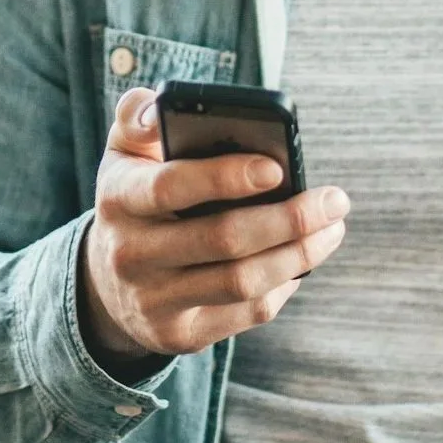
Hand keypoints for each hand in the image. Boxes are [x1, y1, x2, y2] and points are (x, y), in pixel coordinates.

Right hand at [78, 87, 348, 369]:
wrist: (107, 280)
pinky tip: (303, 260)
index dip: (225, 176)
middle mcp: (130, 254)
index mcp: (119, 197)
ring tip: (332, 227)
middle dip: (290, 219)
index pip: (171, 186)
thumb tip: (163, 108)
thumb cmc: (137, 196)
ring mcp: (153, 301)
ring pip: (242, 281)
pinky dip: (284, 284)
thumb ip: (140, 117)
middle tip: (335, 200)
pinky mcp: (179, 335)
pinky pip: (245, 312)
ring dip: (299, 254)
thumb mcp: (126, 152)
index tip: (278, 167)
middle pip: (223, 239)